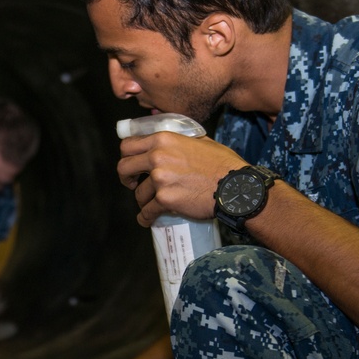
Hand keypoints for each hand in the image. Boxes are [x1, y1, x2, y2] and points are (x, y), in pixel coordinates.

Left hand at [117, 132, 246, 226]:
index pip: (128, 145)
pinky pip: (147, 211)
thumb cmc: (222, 164)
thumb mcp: (200, 140)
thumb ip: (179, 140)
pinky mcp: (165, 199)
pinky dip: (145, 218)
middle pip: (124, 167)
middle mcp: (157, 156)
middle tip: (133, 183)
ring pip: (138, 193)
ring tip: (151, 204)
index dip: (127, 156)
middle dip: (126, 178)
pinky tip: (147, 220)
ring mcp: (160, 179)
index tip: (133, 164)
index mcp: (163, 139)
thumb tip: (170, 142)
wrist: (234, 186)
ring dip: (143, 200)